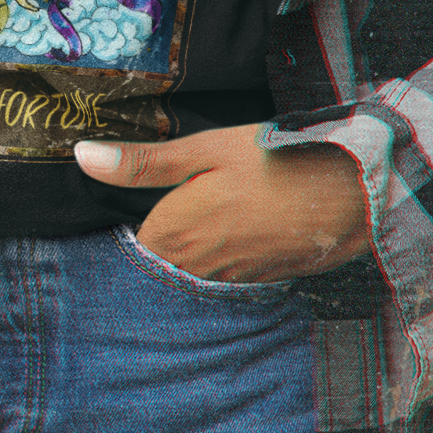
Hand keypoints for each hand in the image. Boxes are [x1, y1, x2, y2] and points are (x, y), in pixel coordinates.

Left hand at [75, 123, 371, 282]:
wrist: (351, 193)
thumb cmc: (273, 160)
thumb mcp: (203, 149)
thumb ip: (142, 161)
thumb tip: (81, 157)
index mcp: (173, 234)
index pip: (130, 244)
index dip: (131, 219)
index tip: (138, 199)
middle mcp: (196, 270)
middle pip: (159, 263)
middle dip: (161, 240)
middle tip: (180, 204)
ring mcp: (231, 281)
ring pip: (192, 273)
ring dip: (193, 253)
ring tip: (211, 216)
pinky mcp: (261, 283)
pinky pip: (226, 278)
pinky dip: (225, 259)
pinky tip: (240, 230)